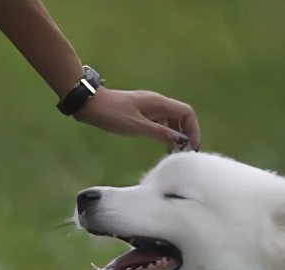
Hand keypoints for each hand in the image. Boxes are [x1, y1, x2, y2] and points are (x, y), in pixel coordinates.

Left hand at [74, 87, 200, 151]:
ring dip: (176, 134)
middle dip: (187, 133)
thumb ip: (160, 133)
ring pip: (171, 119)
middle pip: (181, 116)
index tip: (191, 147)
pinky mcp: (142, 111)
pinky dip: (166, 132)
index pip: (187, 112)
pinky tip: (163, 145)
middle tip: (184, 152)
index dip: (193, 129)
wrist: (91, 105)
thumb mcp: (137, 127)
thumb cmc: (112, 115)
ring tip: (174, 151)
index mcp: (159, 103)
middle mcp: (157, 102)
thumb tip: (180, 140)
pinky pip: (161, 121)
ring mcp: (150, 106)